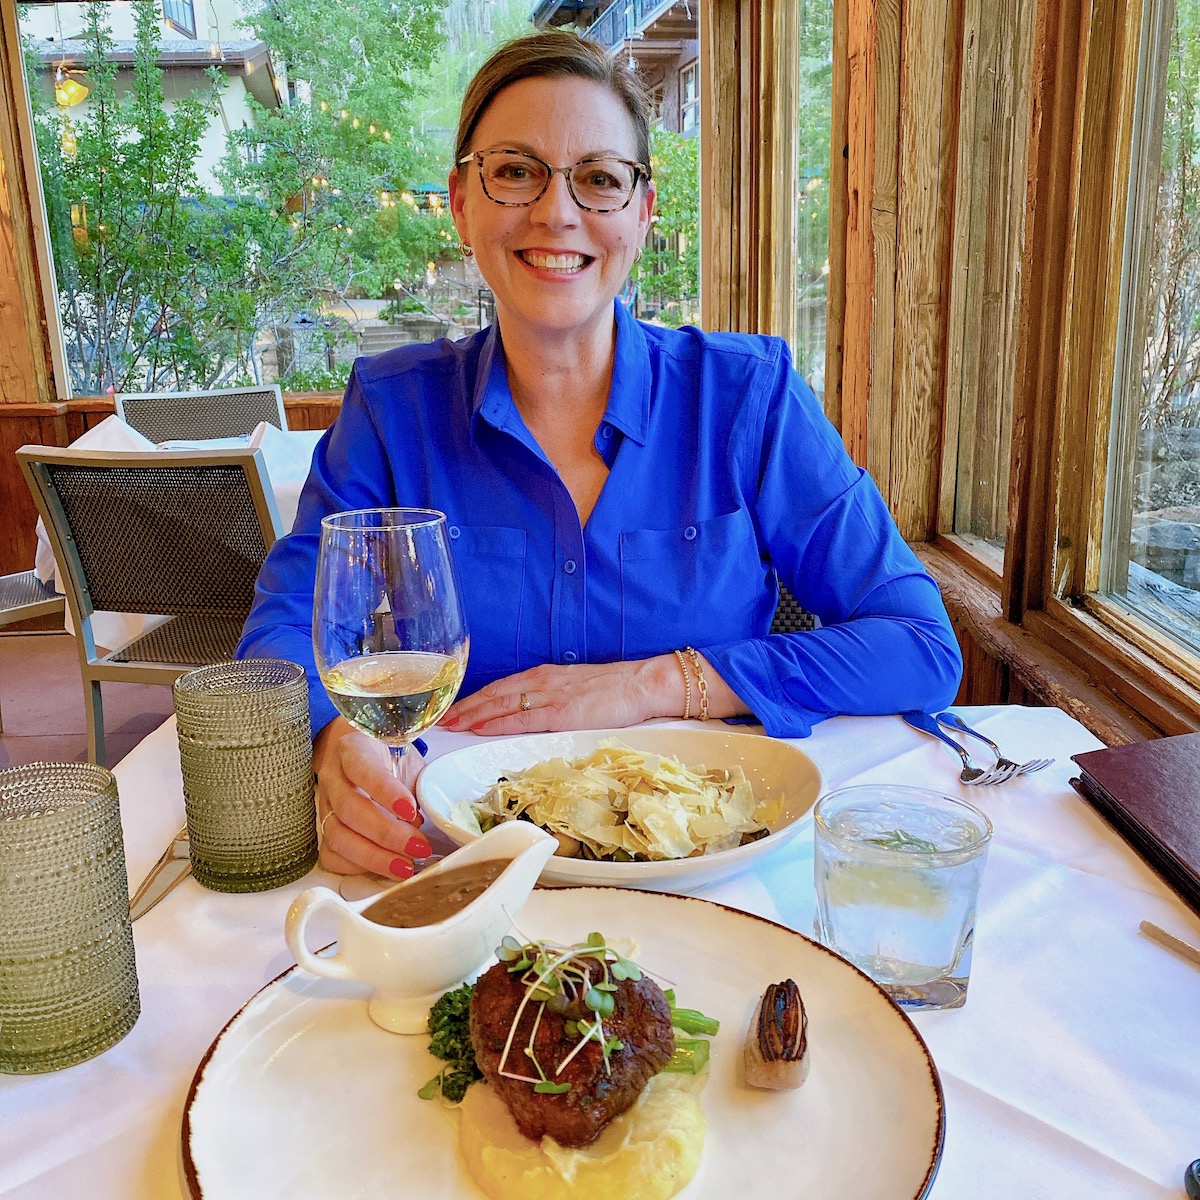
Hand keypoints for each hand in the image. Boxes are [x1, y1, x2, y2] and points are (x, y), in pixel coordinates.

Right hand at [312, 718, 430, 878]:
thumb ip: (414, 786)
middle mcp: (334, 777)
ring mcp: (324, 804)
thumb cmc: (388, 757)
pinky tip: (383, 868)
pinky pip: (331, 854)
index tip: (411, 810)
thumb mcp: (406, 760)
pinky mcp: (323, 828)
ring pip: (338, 836)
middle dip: (387, 833)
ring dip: (375, 857)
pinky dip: (358, 866)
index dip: (385, 791)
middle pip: (349, 809)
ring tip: (406, 866)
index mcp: (354, 749)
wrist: (360, 755)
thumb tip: (425, 822)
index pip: (362, 768)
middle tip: (417, 847)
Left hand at [441, 657, 680, 735]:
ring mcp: (551, 697)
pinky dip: (497, 723)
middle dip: (464, 707)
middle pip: (493, 694)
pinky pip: (522, 718)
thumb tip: (532, 713)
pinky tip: (480, 729)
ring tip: (450, 725)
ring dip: (472, 716)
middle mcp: (542, 682)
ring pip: (501, 705)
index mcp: (545, 675)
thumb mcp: (576, 688)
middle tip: (440, 719)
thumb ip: (552, 698)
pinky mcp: (563, 713)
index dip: (474, 698)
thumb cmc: (616, 689)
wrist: (644, 683)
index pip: (500, 686)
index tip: (454, 708)